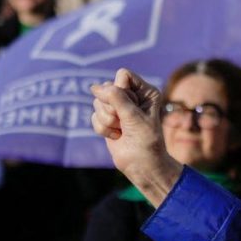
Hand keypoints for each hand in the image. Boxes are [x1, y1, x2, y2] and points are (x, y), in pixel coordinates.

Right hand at [91, 68, 181, 204]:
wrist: (142, 165)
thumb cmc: (146, 140)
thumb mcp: (133, 116)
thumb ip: (115, 98)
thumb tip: (95, 87)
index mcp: (146, 91)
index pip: (123, 75)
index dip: (120, 90)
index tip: (131, 108)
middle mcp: (132, 96)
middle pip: (107, 88)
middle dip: (112, 108)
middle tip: (127, 122)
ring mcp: (119, 107)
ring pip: (98, 103)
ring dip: (108, 120)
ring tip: (123, 130)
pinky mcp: (108, 119)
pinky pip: (94, 116)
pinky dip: (103, 129)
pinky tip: (117, 136)